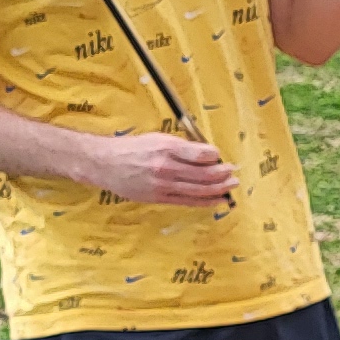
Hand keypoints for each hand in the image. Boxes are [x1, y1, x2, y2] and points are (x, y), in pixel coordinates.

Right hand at [82, 131, 235, 205]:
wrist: (105, 163)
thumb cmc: (133, 148)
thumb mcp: (157, 138)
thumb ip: (181, 146)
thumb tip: (206, 153)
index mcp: (166, 147)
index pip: (200, 154)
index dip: (215, 156)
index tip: (220, 156)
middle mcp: (166, 167)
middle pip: (202, 174)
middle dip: (222, 174)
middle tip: (234, 173)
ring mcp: (162, 185)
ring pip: (198, 190)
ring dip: (218, 189)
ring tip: (231, 187)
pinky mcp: (158, 198)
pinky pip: (187, 201)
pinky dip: (204, 202)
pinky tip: (217, 200)